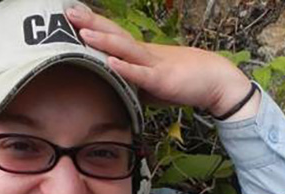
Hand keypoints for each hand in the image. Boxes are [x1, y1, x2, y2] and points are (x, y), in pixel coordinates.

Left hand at [67, 5, 258, 118]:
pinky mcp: (162, 79)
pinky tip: (110, 62)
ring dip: (103, 40)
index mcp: (141, 52)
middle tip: (67, 11)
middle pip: (114, 34)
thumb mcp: (153, 83)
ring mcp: (153, 64)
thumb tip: (116, 90)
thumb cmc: (186, 81)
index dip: (93, 24)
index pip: (113, 35)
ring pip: (124, 49)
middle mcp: (145, 53)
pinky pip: (141, 74)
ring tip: (82, 31)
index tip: (73, 14)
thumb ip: (134, 84)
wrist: (216, 81)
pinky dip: (125, 68)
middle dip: (90, 23)